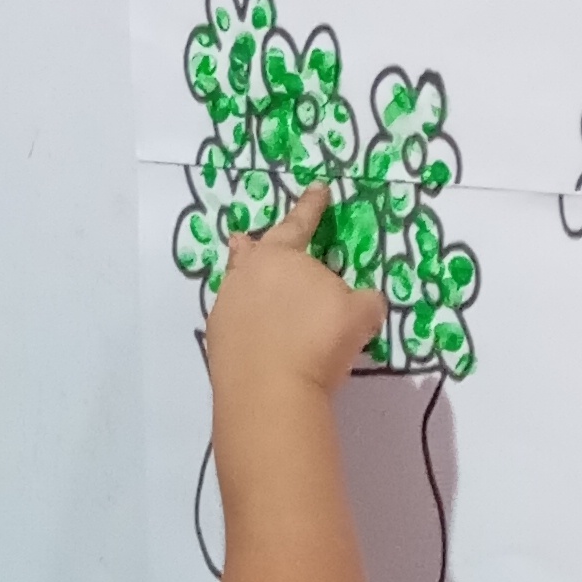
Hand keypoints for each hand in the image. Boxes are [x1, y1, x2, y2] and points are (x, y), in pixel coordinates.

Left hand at [204, 180, 384, 402]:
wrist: (271, 392)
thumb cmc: (319, 341)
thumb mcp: (360, 314)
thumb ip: (364, 300)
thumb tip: (363, 302)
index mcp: (282, 256)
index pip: (301, 223)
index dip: (313, 206)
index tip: (318, 189)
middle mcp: (247, 275)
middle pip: (253, 251)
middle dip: (256, 242)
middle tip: (247, 236)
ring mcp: (226, 308)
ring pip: (237, 284)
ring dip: (245, 281)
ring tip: (246, 280)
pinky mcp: (217, 342)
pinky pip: (234, 321)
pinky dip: (245, 322)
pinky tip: (253, 333)